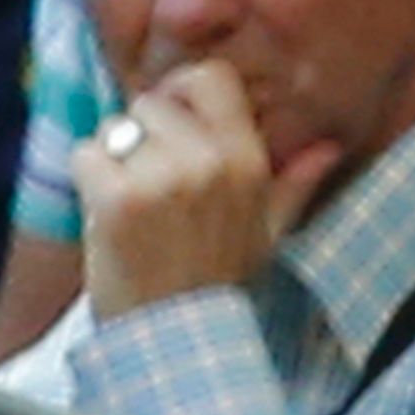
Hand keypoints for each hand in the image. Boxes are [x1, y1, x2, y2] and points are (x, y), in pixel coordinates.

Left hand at [76, 60, 336, 317]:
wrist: (177, 336)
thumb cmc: (219, 282)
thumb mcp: (269, 230)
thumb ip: (295, 183)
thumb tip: (329, 149)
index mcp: (248, 161)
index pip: (210, 77)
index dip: (181, 90)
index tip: (172, 118)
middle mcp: (209, 162)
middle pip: (150, 104)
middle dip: (140, 135)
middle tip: (146, 177)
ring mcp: (163, 179)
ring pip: (114, 129)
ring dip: (111, 158)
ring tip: (127, 199)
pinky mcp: (117, 199)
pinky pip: (85, 155)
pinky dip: (86, 180)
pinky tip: (104, 212)